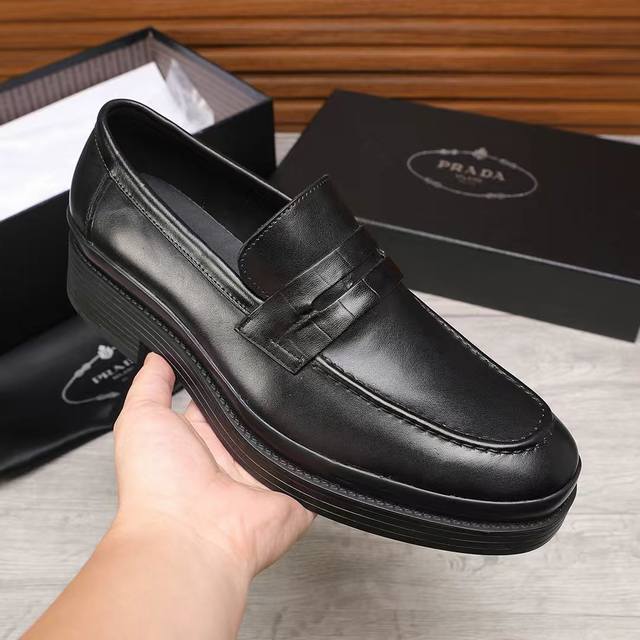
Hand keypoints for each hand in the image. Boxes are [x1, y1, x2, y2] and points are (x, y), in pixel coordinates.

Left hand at [112, 352, 314, 581]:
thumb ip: (151, 384)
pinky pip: (318, 469)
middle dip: (267, 397)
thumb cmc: (158, 487)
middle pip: (259, 415)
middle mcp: (233, 457)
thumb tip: (158, 354)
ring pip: (289, 437)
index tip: (242, 354)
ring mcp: (265, 476)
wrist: (190, 537)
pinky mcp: (295, 493)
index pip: (222, 399)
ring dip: (292, 423)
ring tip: (299, 399)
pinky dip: (322, 455)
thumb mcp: (141, 418)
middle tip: (276, 373)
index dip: (231, 378)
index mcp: (201, 439)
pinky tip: (323, 434)